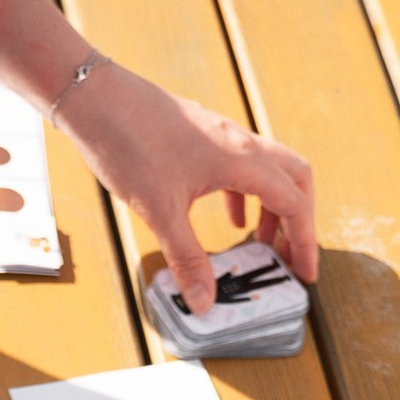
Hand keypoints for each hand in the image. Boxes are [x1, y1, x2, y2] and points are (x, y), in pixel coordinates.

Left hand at [56, 61, 316, 314]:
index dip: (304, 242)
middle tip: (289, 257)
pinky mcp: (202, 136)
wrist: (95, 96)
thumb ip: (187, 259)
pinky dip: (244, 196)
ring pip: (268, 170)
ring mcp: (221, 136)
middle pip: (294, 179)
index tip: (304, 275)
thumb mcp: (160, 211)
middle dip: (298, 221)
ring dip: (272, 208)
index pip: (293, 203)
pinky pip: (240, 166)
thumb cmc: (129, 144)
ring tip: (260, 244)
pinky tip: (230, 219)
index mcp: (241, 160)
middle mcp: (240, 143)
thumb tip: (204, 302)